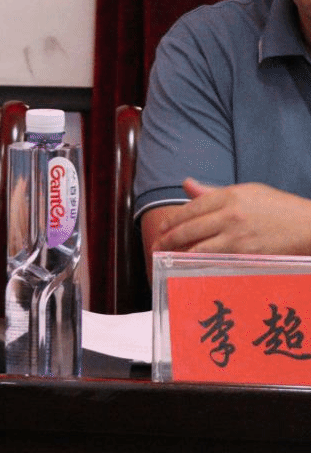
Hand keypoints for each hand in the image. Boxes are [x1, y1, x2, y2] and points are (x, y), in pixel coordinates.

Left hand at [149, 178, 310, 256]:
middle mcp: (230, 214)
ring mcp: (237, 236)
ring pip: (197, 248)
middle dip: (168, 239)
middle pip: (188, 229)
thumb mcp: (248, 191)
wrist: (310, 226)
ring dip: (178, 255)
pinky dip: (198, 265)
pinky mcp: (246, 255)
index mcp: (230, 196)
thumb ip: (213, 191)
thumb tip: (186, 184)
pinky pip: (214, 262)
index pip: (190, 208)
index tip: (162, 228)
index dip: (172, 221)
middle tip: (156, 246)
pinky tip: (188, 268)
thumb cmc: (279, 208)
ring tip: (166, 259)